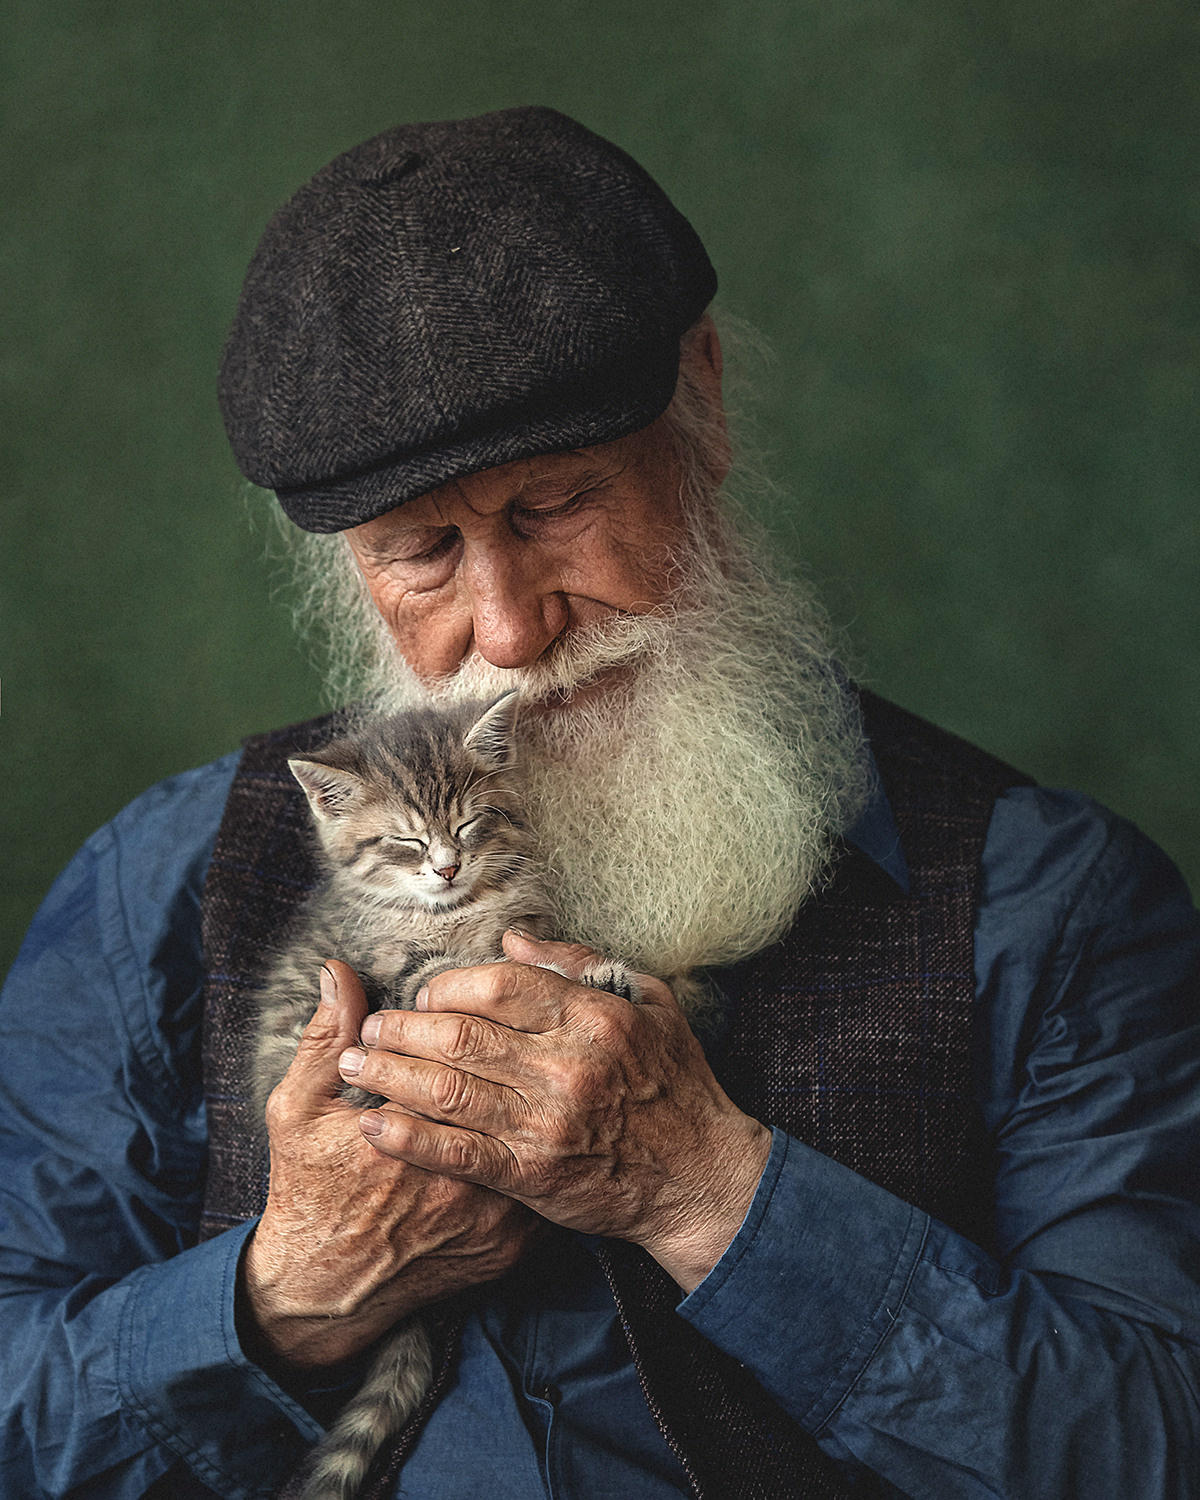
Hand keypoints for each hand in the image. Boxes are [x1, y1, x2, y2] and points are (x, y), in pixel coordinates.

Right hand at [241, 960, 539, 1372]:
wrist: (325, 1293)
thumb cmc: (307, 1192)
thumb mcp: (298, 1109)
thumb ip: (324, 1039)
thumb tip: (339, 973)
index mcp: (406, 1137)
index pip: (456, 1057)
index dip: (456, 1022)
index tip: (445, 1011)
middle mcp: (460, 1179)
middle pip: (504, 1091)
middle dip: (503, 1050)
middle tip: (486, 1034)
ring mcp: (493, 1217)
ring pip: (534, 1133)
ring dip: (533, 1093)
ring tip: (517, 1066)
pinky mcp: (511, 1245)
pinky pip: (544, 1181)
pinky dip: (542, 1146)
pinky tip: (537, 1116)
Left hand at [339, 933, 771, 1292]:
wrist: (700, 1177)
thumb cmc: (676, 1083)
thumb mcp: (648, 1003)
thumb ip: (578, 966)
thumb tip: (513, 937)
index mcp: (592, 1017)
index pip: (500, 985)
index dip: (450, 984)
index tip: (426, 993)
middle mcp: (566, 1064)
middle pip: (461, 1033)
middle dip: (403, 1026)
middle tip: (371, 1026)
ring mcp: (546, 1122)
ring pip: (448, 1088)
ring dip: (391, 1074)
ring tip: (354, 1064)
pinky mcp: (532, 1174)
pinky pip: (457, 1152)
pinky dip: (410, 1137)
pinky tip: (374, 1125)